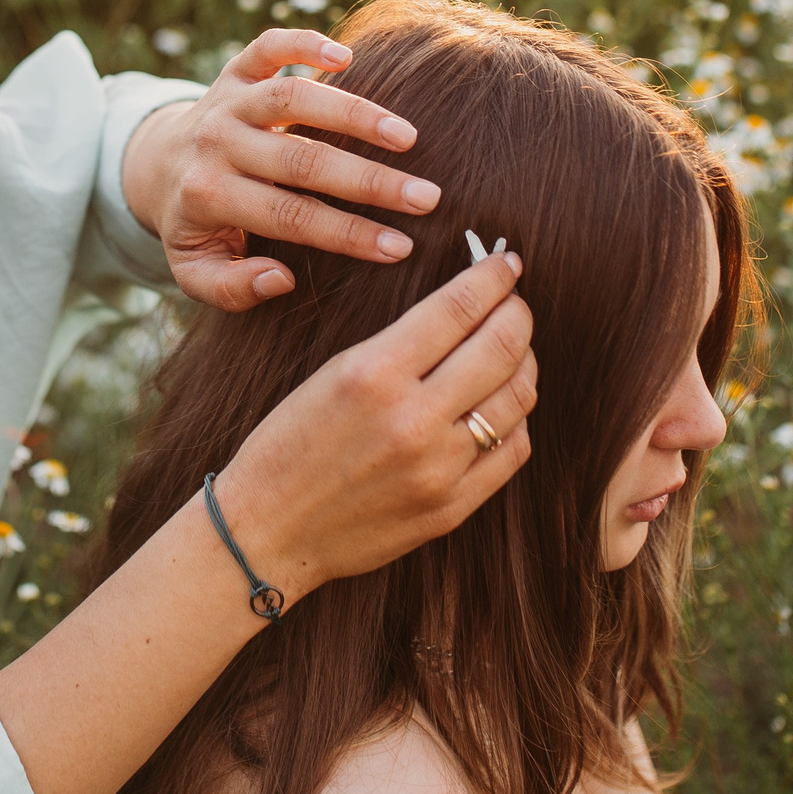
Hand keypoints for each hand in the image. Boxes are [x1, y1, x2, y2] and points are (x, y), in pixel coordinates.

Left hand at [123, 27, 444, 309]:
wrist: (157, 165)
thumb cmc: (194, 226)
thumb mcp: (196, 270)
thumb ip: (231, 288)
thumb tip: (281, 279)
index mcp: (209, 196)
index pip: (290, 217)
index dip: (349, 234)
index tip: (401, 248)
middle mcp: (217, 143)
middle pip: (301, 160)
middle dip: (369, 181)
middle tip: (426, 197)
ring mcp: (227, 101)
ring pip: (292, 98)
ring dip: (353, 113)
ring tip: (408, 136)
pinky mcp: (235, 69)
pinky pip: (268, 46)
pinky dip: (304, 42)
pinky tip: (347, 56)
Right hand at [208, 249, 537, 604]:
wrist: (268, 530)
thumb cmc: (290, 444)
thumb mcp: (332, 373)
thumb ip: (400, 344)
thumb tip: (464, 308)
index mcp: (373, 373)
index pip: (459, 306)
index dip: (494, 276)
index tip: (507, 263)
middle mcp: (412, 419)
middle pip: (502, 346)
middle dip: (518, 312)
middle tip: (516, 303)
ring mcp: (437, 469)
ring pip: (518, 398)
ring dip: (524, 363)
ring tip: (513, 351)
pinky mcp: (451, 508)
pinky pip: (512, 451)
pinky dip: (517, 420)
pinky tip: (501, 406)